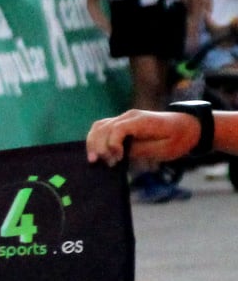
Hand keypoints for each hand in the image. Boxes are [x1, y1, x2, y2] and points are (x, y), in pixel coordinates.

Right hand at [86, 107, 200, 167]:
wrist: (188, 126)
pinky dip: (96, 140)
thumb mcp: (164, 149)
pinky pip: (102, 128)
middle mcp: (129, 116)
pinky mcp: (122, 123)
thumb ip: (140, 150)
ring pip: (99, 126)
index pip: (117, 128)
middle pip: (103, 127)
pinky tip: (97, 153)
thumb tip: (119, 155)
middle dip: (99, 146)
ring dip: (93, 143)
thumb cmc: (179, 139)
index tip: (118, 160)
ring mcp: (124, 118)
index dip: (112, 145)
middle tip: (104, 163)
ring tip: (95, 160)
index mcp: (142, 121)